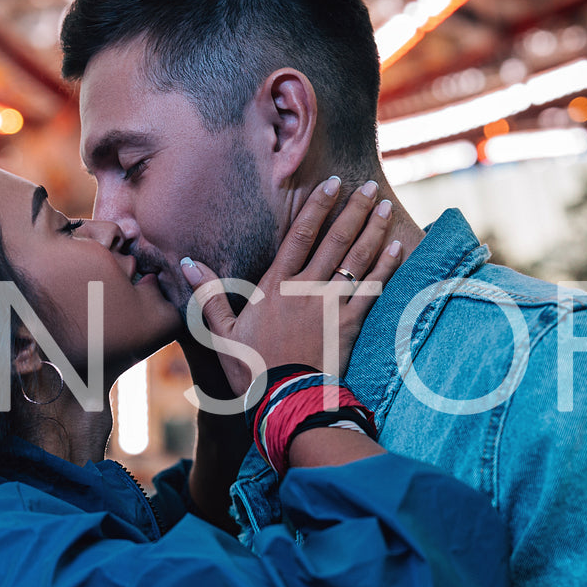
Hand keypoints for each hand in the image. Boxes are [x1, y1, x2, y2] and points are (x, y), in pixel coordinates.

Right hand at [181, 177, 401, 394]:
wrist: (285, 401)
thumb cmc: (251, 370)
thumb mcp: (222, 333)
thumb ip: (210, 296)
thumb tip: (188, 263)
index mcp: (276, 287)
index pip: (300, 236)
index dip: (316, 207)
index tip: (332, 184)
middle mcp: (307, 289)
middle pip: (335, 240)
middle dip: (353, 210)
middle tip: (368, 186)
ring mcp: (331, 306)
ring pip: (357, 260)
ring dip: (374, 231)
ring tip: (386, 206)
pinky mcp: (350, 326)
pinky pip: (373, 290)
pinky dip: (386, 268)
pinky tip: (398, 247)